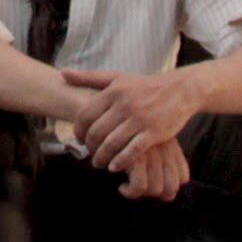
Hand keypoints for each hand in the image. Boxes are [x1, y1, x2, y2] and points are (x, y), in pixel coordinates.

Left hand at [62, 68, 201, 169]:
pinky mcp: (153, 133)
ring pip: (111, 144)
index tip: (79, 139)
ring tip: (99, 163)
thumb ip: (88, 77)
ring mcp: (139, 119)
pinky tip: (115, 167)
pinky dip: (119, 162)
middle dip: (89, 147)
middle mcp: (124, 104)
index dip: (78, 131)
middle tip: (89, 154)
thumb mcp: (117, 78)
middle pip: (96, 132)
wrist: (180, 90)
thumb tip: (61, 74)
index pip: (85, 115)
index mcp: (113, 91)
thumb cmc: (144, 86)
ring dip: (101, 158)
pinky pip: (131, 152)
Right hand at [116, 135, 188, 201]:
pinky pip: (139, 187)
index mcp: (171, 145)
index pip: (182, 178)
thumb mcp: (149, 137)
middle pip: (171, 188)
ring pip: (155, 189)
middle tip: (140, 190)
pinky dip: (130, 192)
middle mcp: (165, 149)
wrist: (102, 109)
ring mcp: (151, 153)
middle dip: (155, 194)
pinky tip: (121, 187)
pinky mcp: (134, 156)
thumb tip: (167, 194)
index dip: (169, 189)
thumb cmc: (125, 128)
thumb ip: (162, 158)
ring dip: (141, 194)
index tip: (152, 187)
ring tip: (129, 188)